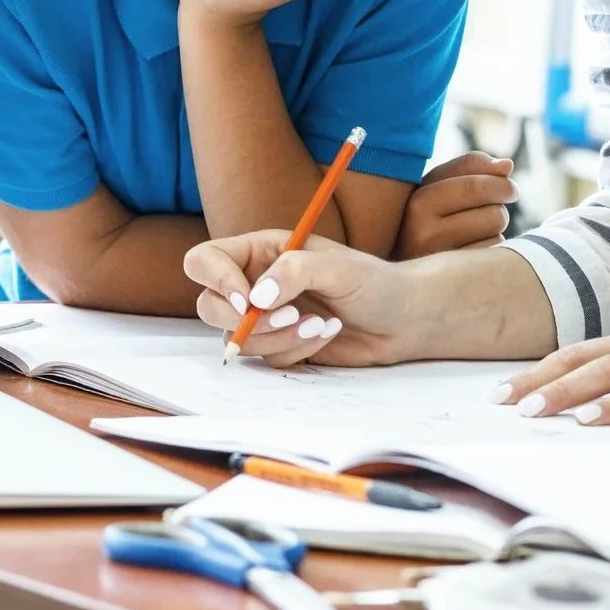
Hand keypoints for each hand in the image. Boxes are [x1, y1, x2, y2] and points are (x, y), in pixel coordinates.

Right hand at [183, 230, 423, 366]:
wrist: (403, 320)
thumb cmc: (374, 282)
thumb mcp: (339, 267)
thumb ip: (295, 271)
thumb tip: (256, 299)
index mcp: (260, 251)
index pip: (206, 260)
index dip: (217, 281)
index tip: (248, 302)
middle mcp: (254, 283)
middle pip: (209, 305)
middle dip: (246, 321)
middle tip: (290, 316)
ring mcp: (264, 317)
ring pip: (235, 338)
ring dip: (276, 339)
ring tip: (319, 325)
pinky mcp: (278, 346)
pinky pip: (265, 358)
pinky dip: (294, 351)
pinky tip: (325, 335)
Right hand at [394, 152, 516, 258]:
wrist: (398, 267)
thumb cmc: (422, 216)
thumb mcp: (434, 186)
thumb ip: (468, 168)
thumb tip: (507, 165)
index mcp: (417, 202)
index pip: (475, 185)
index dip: (501, 183)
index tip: (509, 186)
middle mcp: (423, 233)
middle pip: (493, 211)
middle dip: (500, 206)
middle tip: (497, 205)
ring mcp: (439, 260)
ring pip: (496, 233)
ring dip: (495, 227)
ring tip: (476, 227)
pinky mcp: (455, 279)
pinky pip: (493, 254)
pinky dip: (491, 247)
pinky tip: (474, 248)